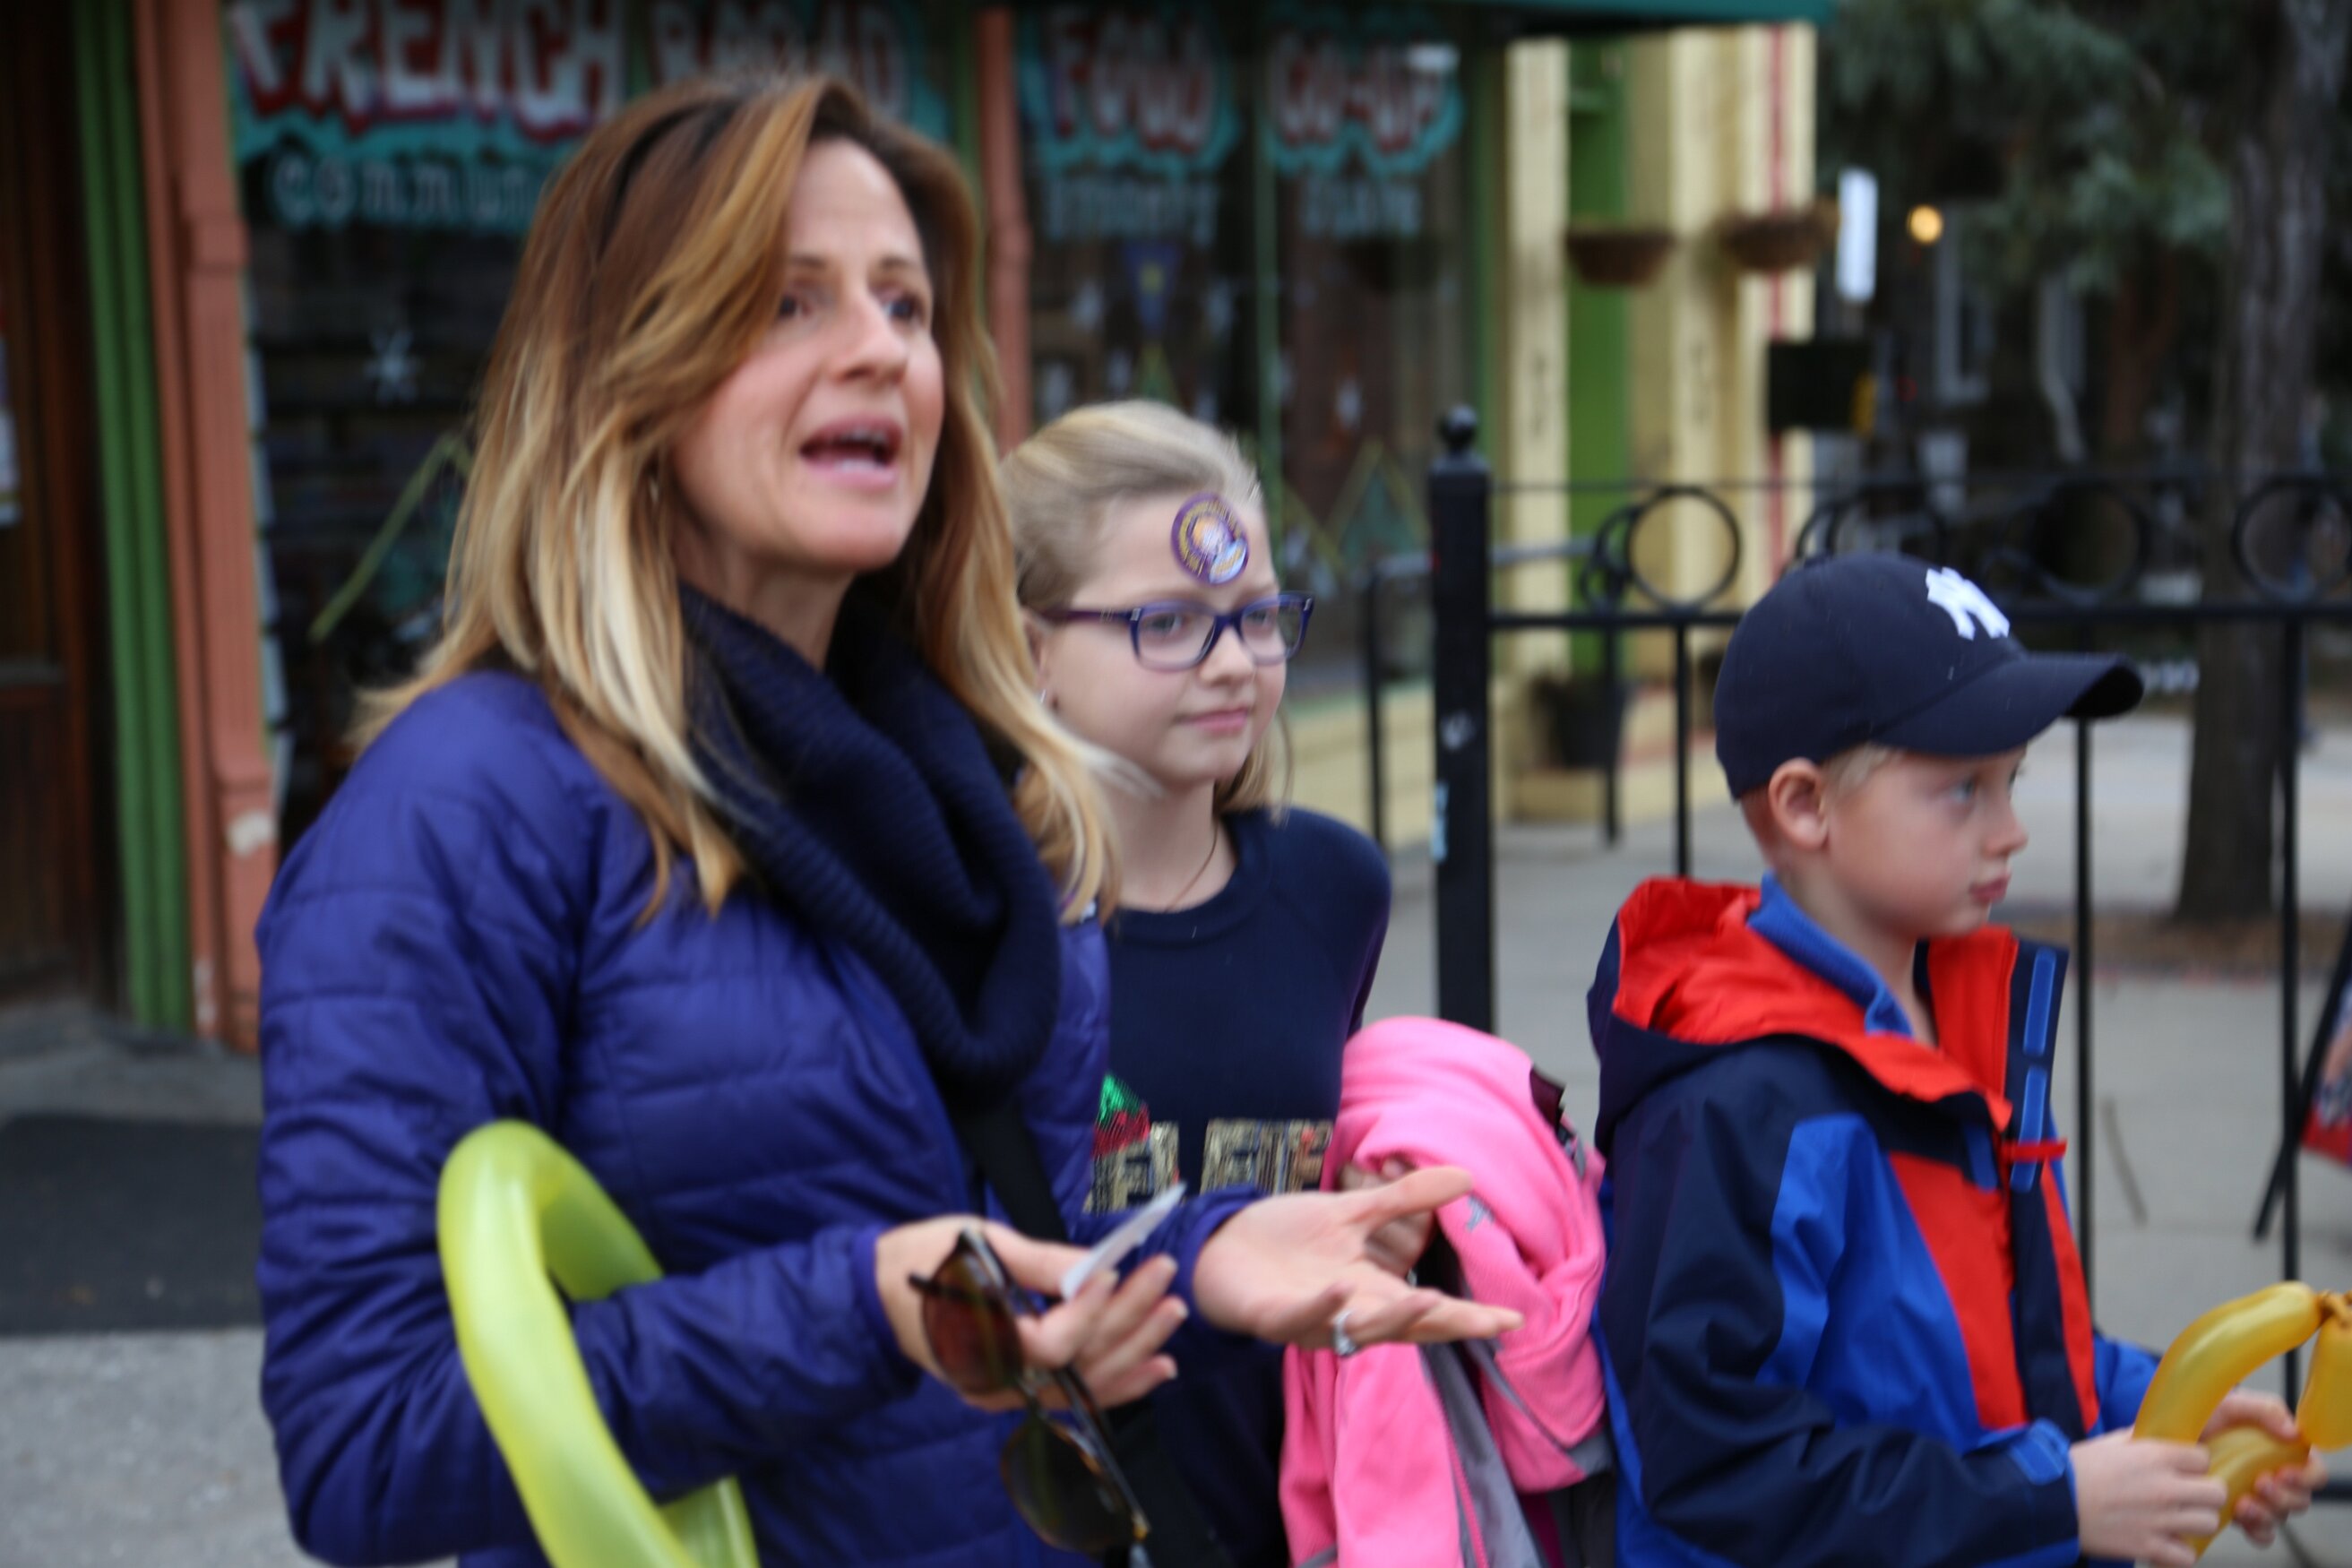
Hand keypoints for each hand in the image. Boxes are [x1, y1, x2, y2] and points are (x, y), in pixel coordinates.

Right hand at [874, 1217, 1184, 1410]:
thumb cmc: (922, 1261)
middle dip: (1128, 1321)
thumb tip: (1093, 1267)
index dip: (1089, 1311)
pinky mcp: (1015, 1391)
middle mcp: (994, 1384)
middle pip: (1077, 1364)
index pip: (1050, 1343)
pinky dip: (1118, 1381)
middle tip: (1166, 1280)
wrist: (876, 1295)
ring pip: (1083, 1386)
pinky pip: (1074, 1393)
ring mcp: (1005, 1395)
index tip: (1114, 1272)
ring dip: (1134, 1354)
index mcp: (978, 1346)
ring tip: (1172, 1320)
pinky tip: (1155, 1367)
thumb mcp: (973, 1244)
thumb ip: (1037, 1262)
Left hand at [1190, 1166, 1522, 1348]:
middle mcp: (1350, 1313)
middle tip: (1489, 1323)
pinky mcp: (1272, 1317)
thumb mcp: (1351, 1214)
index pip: (1430, 1309)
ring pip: (1360, 1329)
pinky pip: (1301, 1317)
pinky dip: (1321, 1306)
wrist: (1220, 1247)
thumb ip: (1404, 1200)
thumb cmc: (1286, 1239)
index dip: (1470, 1315)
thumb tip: (1467, 1178)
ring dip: (1394, 1318)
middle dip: (1447, 1323)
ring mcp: (1312, 1320)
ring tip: (1430, 1299)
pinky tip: (1342, 1287)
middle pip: (1406, 1326)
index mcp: (1371, 1291)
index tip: (1514, 1320)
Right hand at [2070, 1430, 2226, 1567]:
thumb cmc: (2076, 1469)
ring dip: (2194, 1522)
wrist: (2050, 1501)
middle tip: (2189, 1496)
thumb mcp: (2109, 1443)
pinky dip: (2178, 1553)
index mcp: (2154, 1456)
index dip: (2194, 1463)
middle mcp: (2164, 1487)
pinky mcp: (2149, 1547)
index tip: (2183, 1469)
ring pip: (2208, 1523)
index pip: (2203, 1457)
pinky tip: (2165, 1543)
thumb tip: (2160, 1434)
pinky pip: (2187, 1556)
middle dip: (2205, 1493)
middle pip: (2216, 1492)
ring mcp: (2159, 1520)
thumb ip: (2140, 1439)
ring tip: (2178, 1520)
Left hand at [2202, 1389, 2328, 1545]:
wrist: (2173, 1435)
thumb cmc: (2207, 1416)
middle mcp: (2277, 1479)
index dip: (2307, 1477)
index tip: (2284, 1473)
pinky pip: (2262, 1534)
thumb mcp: (2233, 1404)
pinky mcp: (2241, 1514)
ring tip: (2243, 1503)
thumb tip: (2293, 1432)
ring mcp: (2260, 1498)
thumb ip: (2266, 1409)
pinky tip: (2240, 1519)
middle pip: (2300, 1500)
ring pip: (2280, 1518)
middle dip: (2283, 1496)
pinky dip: (2256, 1530)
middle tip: (2259, 1484)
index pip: (2315, 1473)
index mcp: (2284, 1453)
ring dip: (2267, 1514)